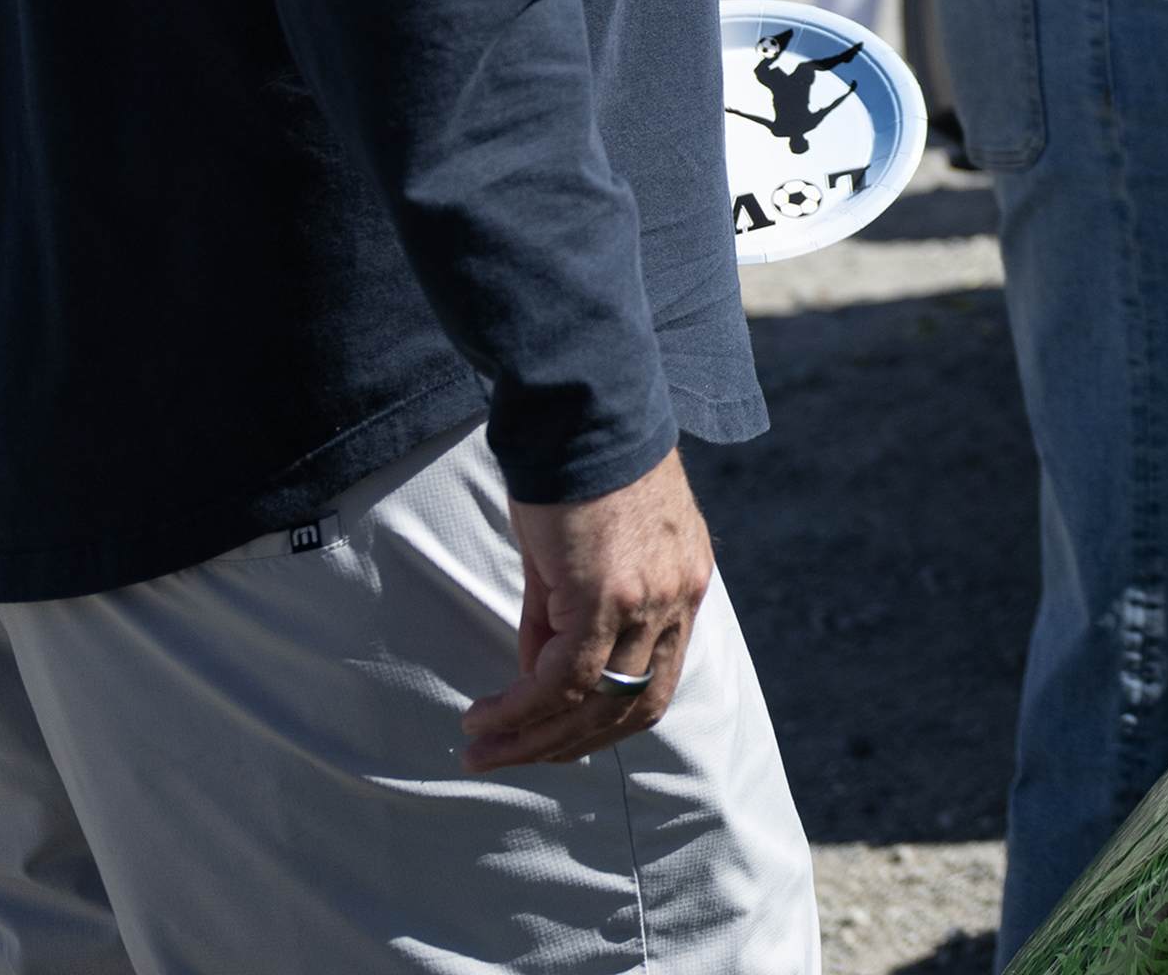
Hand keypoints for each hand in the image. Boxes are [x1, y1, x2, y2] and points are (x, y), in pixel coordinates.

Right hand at [459, 450, 713, 769]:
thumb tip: (536, 671)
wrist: (584, 410)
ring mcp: (648, 600)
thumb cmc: (579, 469)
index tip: (555, 740)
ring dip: (533, 738)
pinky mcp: (606, 593)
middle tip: (508, 758)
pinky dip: (520, 706)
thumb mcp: (582, 552)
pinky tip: (485, 716)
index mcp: (685, 586)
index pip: (657, 683)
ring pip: (593, 701)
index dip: (606, 722)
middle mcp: (678, 598)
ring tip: (482, 751)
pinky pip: (561, 676)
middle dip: (566, 744)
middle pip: (632, 705)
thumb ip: (566, 614)